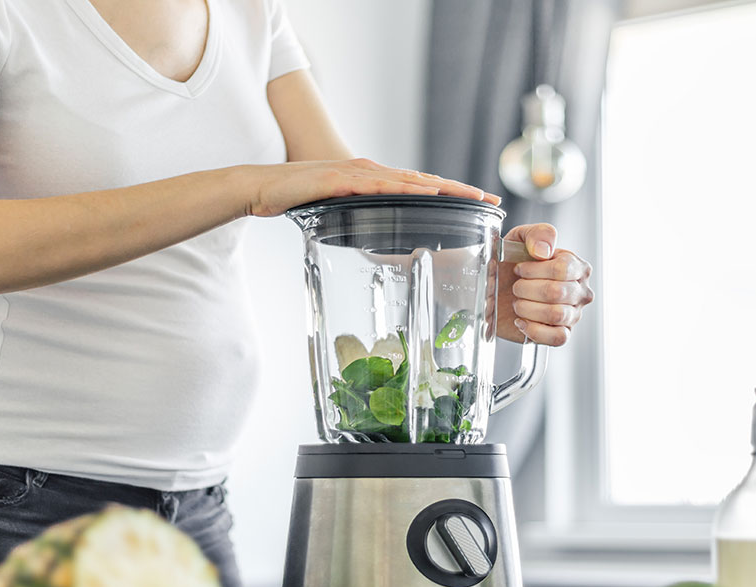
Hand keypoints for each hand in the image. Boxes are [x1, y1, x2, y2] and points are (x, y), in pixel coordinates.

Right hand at [243, 158, 500, 216]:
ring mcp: (358, 174)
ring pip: (409, 180)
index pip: (422, 187)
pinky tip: (424, 193)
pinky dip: (403, 188)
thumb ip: (363, 222)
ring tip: (471, 196)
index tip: (482, 204)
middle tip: (492, 199)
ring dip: (442, 188)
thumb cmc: (299, 200)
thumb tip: (383, 244)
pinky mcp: (340, 179)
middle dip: (461, 190)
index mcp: (376, 181)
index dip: (454, 194)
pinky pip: (377, 184)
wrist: (262, 187)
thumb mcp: (340, 214)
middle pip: (426, 181)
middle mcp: (373, 173)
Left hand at [496, 223, 593, 345]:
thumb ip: (537, 233)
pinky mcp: (561, 335)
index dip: (535, 270)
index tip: (519, 268)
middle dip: (527, 289)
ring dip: (527, 308)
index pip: (563, 268)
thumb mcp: (519, 238)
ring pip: (556, 314)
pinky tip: (521, 321)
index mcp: (576, 266)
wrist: (493, 289)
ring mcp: (573, 315)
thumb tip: (544, 251)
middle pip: (557, 292)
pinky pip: (558, 337)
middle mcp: (580, 291)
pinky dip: (534, 330)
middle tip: (516, 286)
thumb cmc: (510, 264)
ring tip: (518, 303)